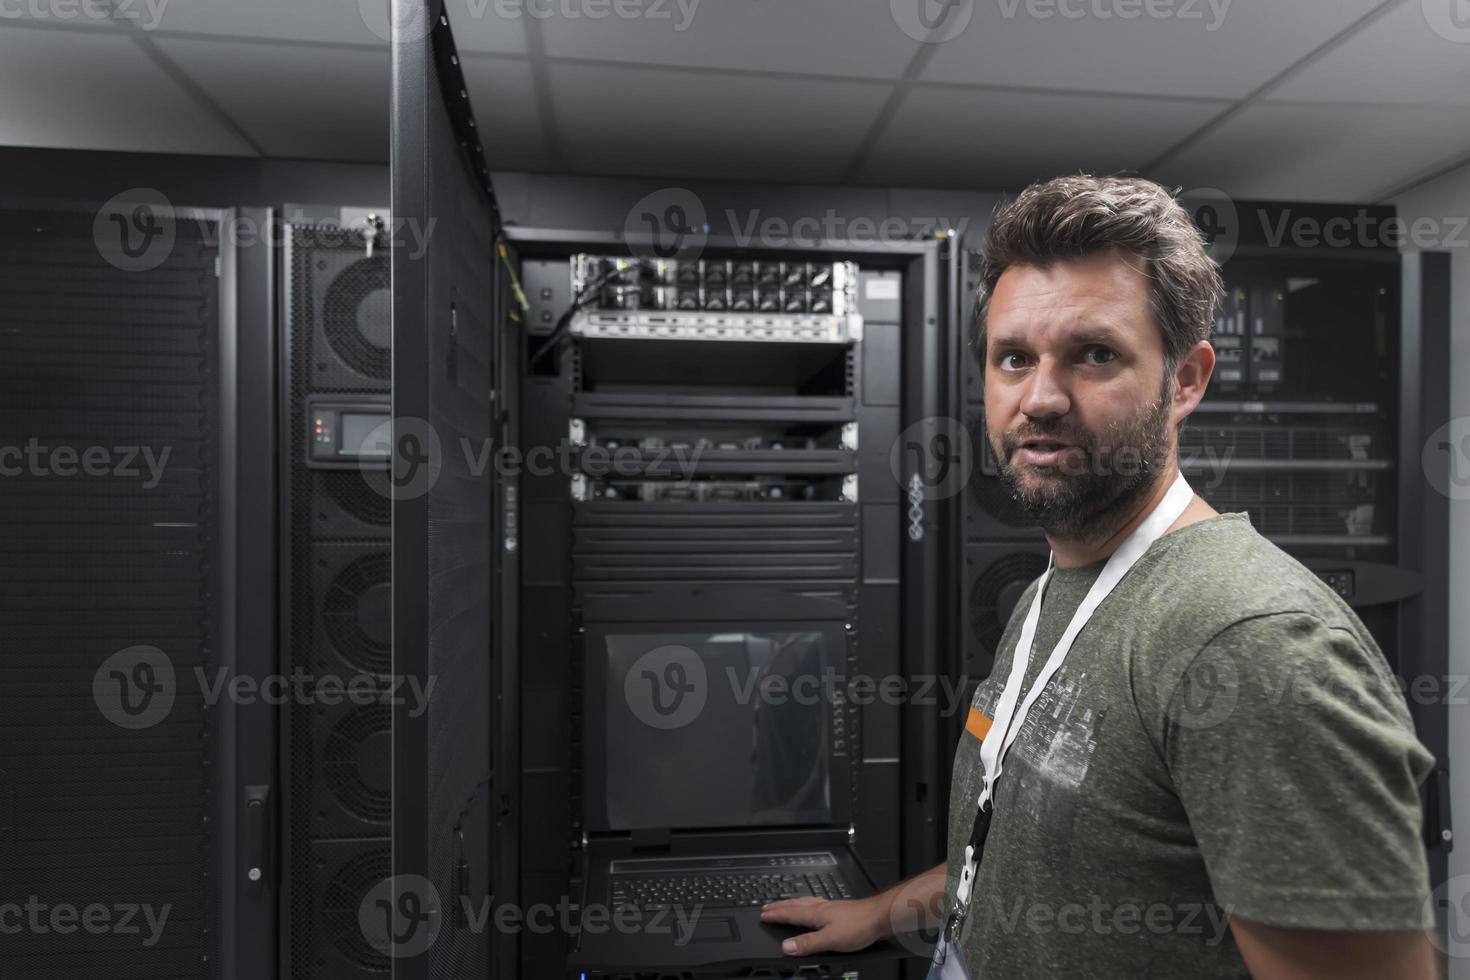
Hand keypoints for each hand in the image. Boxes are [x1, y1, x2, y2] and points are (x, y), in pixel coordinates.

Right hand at [758, 896, 882, 955]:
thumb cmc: (859, 926)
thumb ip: (808, 943)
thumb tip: (787, 946)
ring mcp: (831, 907)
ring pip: (806, 902)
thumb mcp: (830, 940)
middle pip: (796, 905)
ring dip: (792, 903)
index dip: (776, 915)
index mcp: (816, 914)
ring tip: (785, 903)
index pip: (791, 914)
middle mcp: (822, 908)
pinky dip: (807, 903)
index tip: (763, 915)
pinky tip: (813, 906)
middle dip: (780, 906)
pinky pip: (816, 903)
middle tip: (768, 906)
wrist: (880, 916)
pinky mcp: (839, 909)